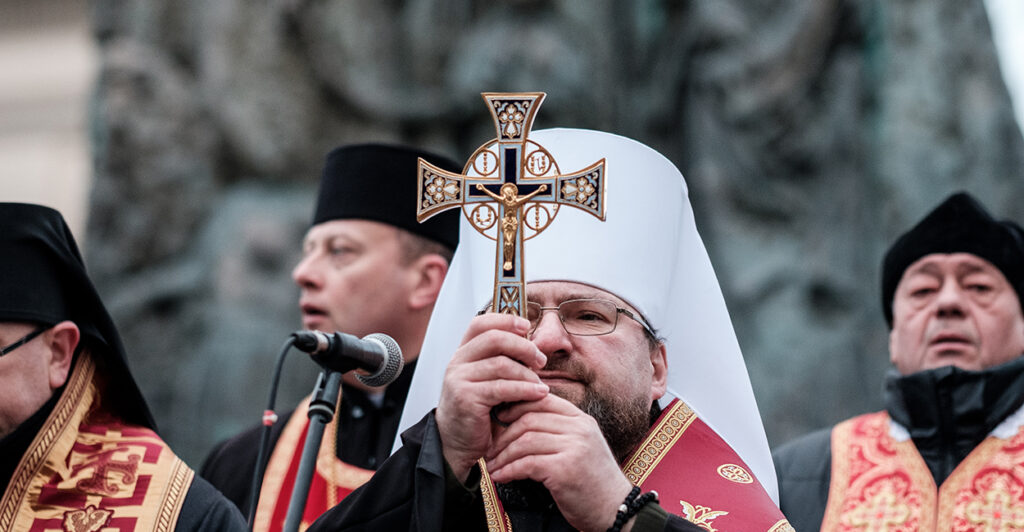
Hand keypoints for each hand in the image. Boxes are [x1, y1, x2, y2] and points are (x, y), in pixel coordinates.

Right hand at [436, 313, 548, 481]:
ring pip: (501, 364)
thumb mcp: (488, 381)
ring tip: (541, 384)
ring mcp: (459, 379)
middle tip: (540, 360)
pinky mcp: (466, 398)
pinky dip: (525, 389)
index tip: (527, 326)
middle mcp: (457, 362)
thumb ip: (502, 361)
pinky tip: (538, 394)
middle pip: (494, 338)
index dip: (506, 320)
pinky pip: (502, 387)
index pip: (481, 323)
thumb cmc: (477, 412)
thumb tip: (533, 346)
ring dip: (527, 373)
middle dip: (523, 346)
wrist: (456, 443)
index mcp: (463, 353)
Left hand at [484, 394, 634, 531]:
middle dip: (503, 434)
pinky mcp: (565, 469)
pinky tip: (500, 477)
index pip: (543, 400)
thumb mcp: (580, 447)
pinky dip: (509, 470)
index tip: (500, 418)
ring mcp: (574, 447)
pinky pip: (527, 464)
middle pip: (530, 419)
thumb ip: (559, 431)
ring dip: (503, 455)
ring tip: (493, 465)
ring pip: (525, 441)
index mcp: (582, 420)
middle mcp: (579, 429)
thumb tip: (521, 423)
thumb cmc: (593, 481)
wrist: (616, 510)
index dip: (517, 406)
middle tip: (490, 448)